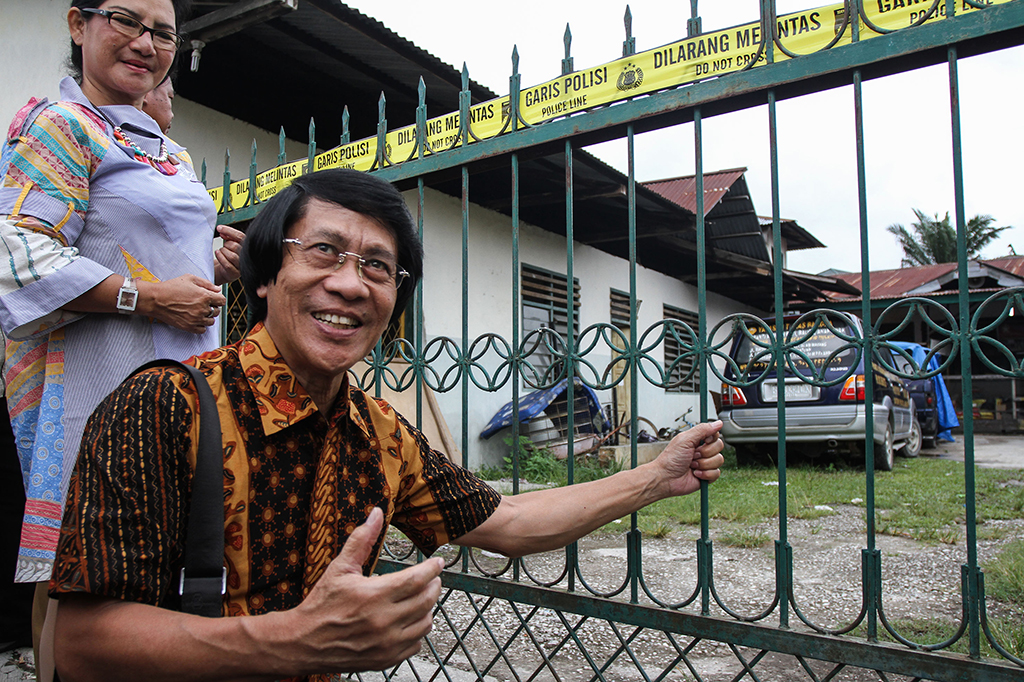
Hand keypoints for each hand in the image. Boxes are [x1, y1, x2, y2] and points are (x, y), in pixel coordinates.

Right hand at [137, 275, 225, 334]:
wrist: (156, 299)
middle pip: (217, 311)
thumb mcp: (189, 278)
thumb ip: (206, 283)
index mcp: (204, 296)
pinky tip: (195, 319)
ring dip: (207, 316)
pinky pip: (203, 329)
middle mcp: (202, 309)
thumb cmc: (171, 287)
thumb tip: (218, 289)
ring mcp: (196, 319)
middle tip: (203, 304)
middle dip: (213, 307)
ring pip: (211, 321)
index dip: (218, 299)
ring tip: (198, 311)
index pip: (222, 300)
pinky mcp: (189, 327)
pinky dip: (201, 325)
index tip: (213, 298)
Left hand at [213, 225, 244, 284]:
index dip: (229, 231)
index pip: (240, 236)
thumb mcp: (231, 244)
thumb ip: (228, 236)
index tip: (219, 228)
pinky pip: (226, 264)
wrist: (227, 271)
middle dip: (226, 244)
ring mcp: (242, 266)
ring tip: (221, 251)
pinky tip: (217, 253)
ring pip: (231, 256)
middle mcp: (247, 257)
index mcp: (248, 247)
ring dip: (223, 251)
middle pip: (235, 246)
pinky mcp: (235, 273)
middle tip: (224, 246)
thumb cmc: (230, 256)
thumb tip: (221, 230)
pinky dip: (220, 257)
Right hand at [285, 507, 443, 674]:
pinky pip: (416, 644)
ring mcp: (387, 643)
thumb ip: (361, 540)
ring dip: (427, 607)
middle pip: (426, 599)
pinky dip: (417, 630)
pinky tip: (408, 620)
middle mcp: (384, 621)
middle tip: (431, 577)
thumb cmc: (321, 604)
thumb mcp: (340, 567)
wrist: (303, 642)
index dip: (432, 568)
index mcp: (374, 595)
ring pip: (425, 622)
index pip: (417, 579)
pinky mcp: (386, 658)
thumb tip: (376, 514)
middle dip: (433, 585)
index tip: (437, 562)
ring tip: (420, 597)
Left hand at [652, 420, 724, 496]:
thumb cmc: (671, 459)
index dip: (711, 438)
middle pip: (719, 446)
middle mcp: (702, 451)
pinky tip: (695, 473)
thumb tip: (718, 423)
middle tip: (692, 455)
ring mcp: (706, 463)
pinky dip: (705, 474)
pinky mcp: (707, 475)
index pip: (714, 434)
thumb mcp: (685, 440)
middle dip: (705, 452)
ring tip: (691, 465)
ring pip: (719, 460)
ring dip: (703, 464)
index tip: (704, 440)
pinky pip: (716, 473)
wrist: (666, 478)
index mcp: (697, 440)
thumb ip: (702, 430)